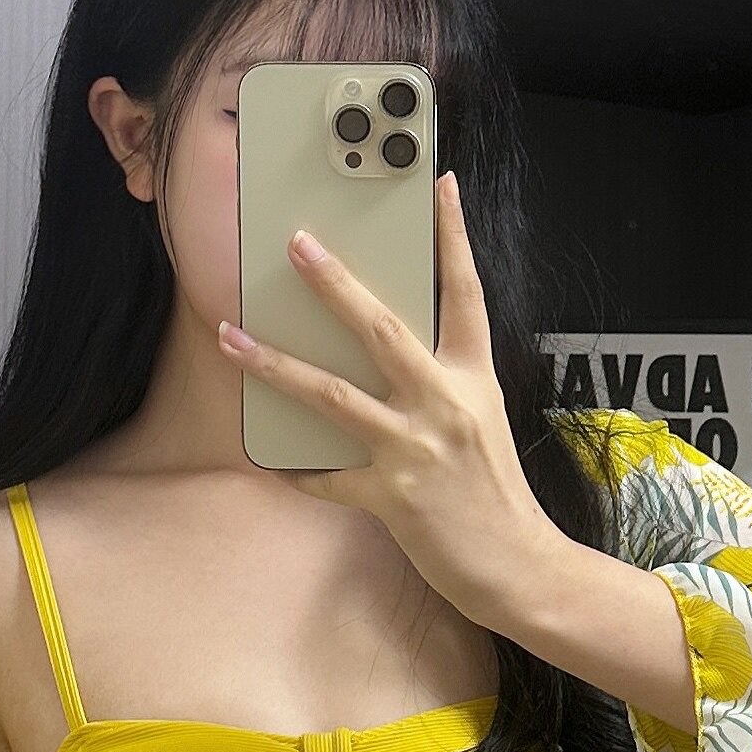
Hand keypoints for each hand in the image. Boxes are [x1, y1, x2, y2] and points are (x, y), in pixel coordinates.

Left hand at [216, 168, 559, 631]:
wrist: (519, 567)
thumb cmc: (495, 496)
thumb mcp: (482, 423)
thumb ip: (442, 386)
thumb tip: (390, 358)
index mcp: (474, 378)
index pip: (465, 293)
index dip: (453, 237)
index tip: (439, 185)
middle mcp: (445, 403)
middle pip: (381, 328)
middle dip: (333, 284)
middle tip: (297, 242)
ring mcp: (416, 449)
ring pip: (333, 394)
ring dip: (275, 364)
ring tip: (232, 337)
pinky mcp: (392, 497)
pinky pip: (327, 477)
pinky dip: (297, 471)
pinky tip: (270, 462)